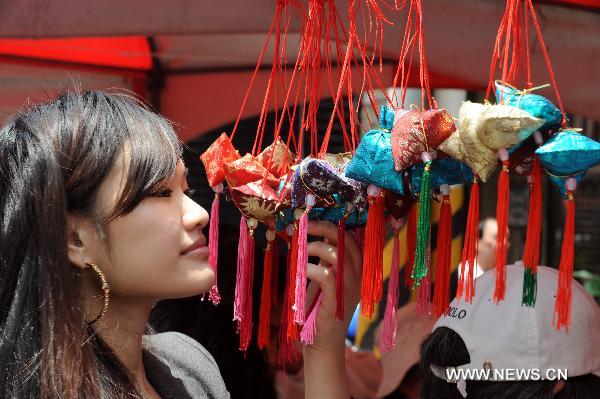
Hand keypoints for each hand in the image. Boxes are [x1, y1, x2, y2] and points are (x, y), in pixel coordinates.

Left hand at [304, 220, 362, 351]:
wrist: (321, 342)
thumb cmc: (319, 308)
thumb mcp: (325, 277)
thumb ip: (325, 259)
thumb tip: (313, 233)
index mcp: (357, 268)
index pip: (351, 238)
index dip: (332, 225)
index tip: (311, 220)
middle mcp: (358, 276)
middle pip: (346, 240)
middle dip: (323, 228)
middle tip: (304, 225)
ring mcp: (349, 289)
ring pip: (337, 255)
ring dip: (315, 247)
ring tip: (300, 251)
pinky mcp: (336, 301)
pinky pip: (326, 275)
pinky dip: (310, 268)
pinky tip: (301, 270)